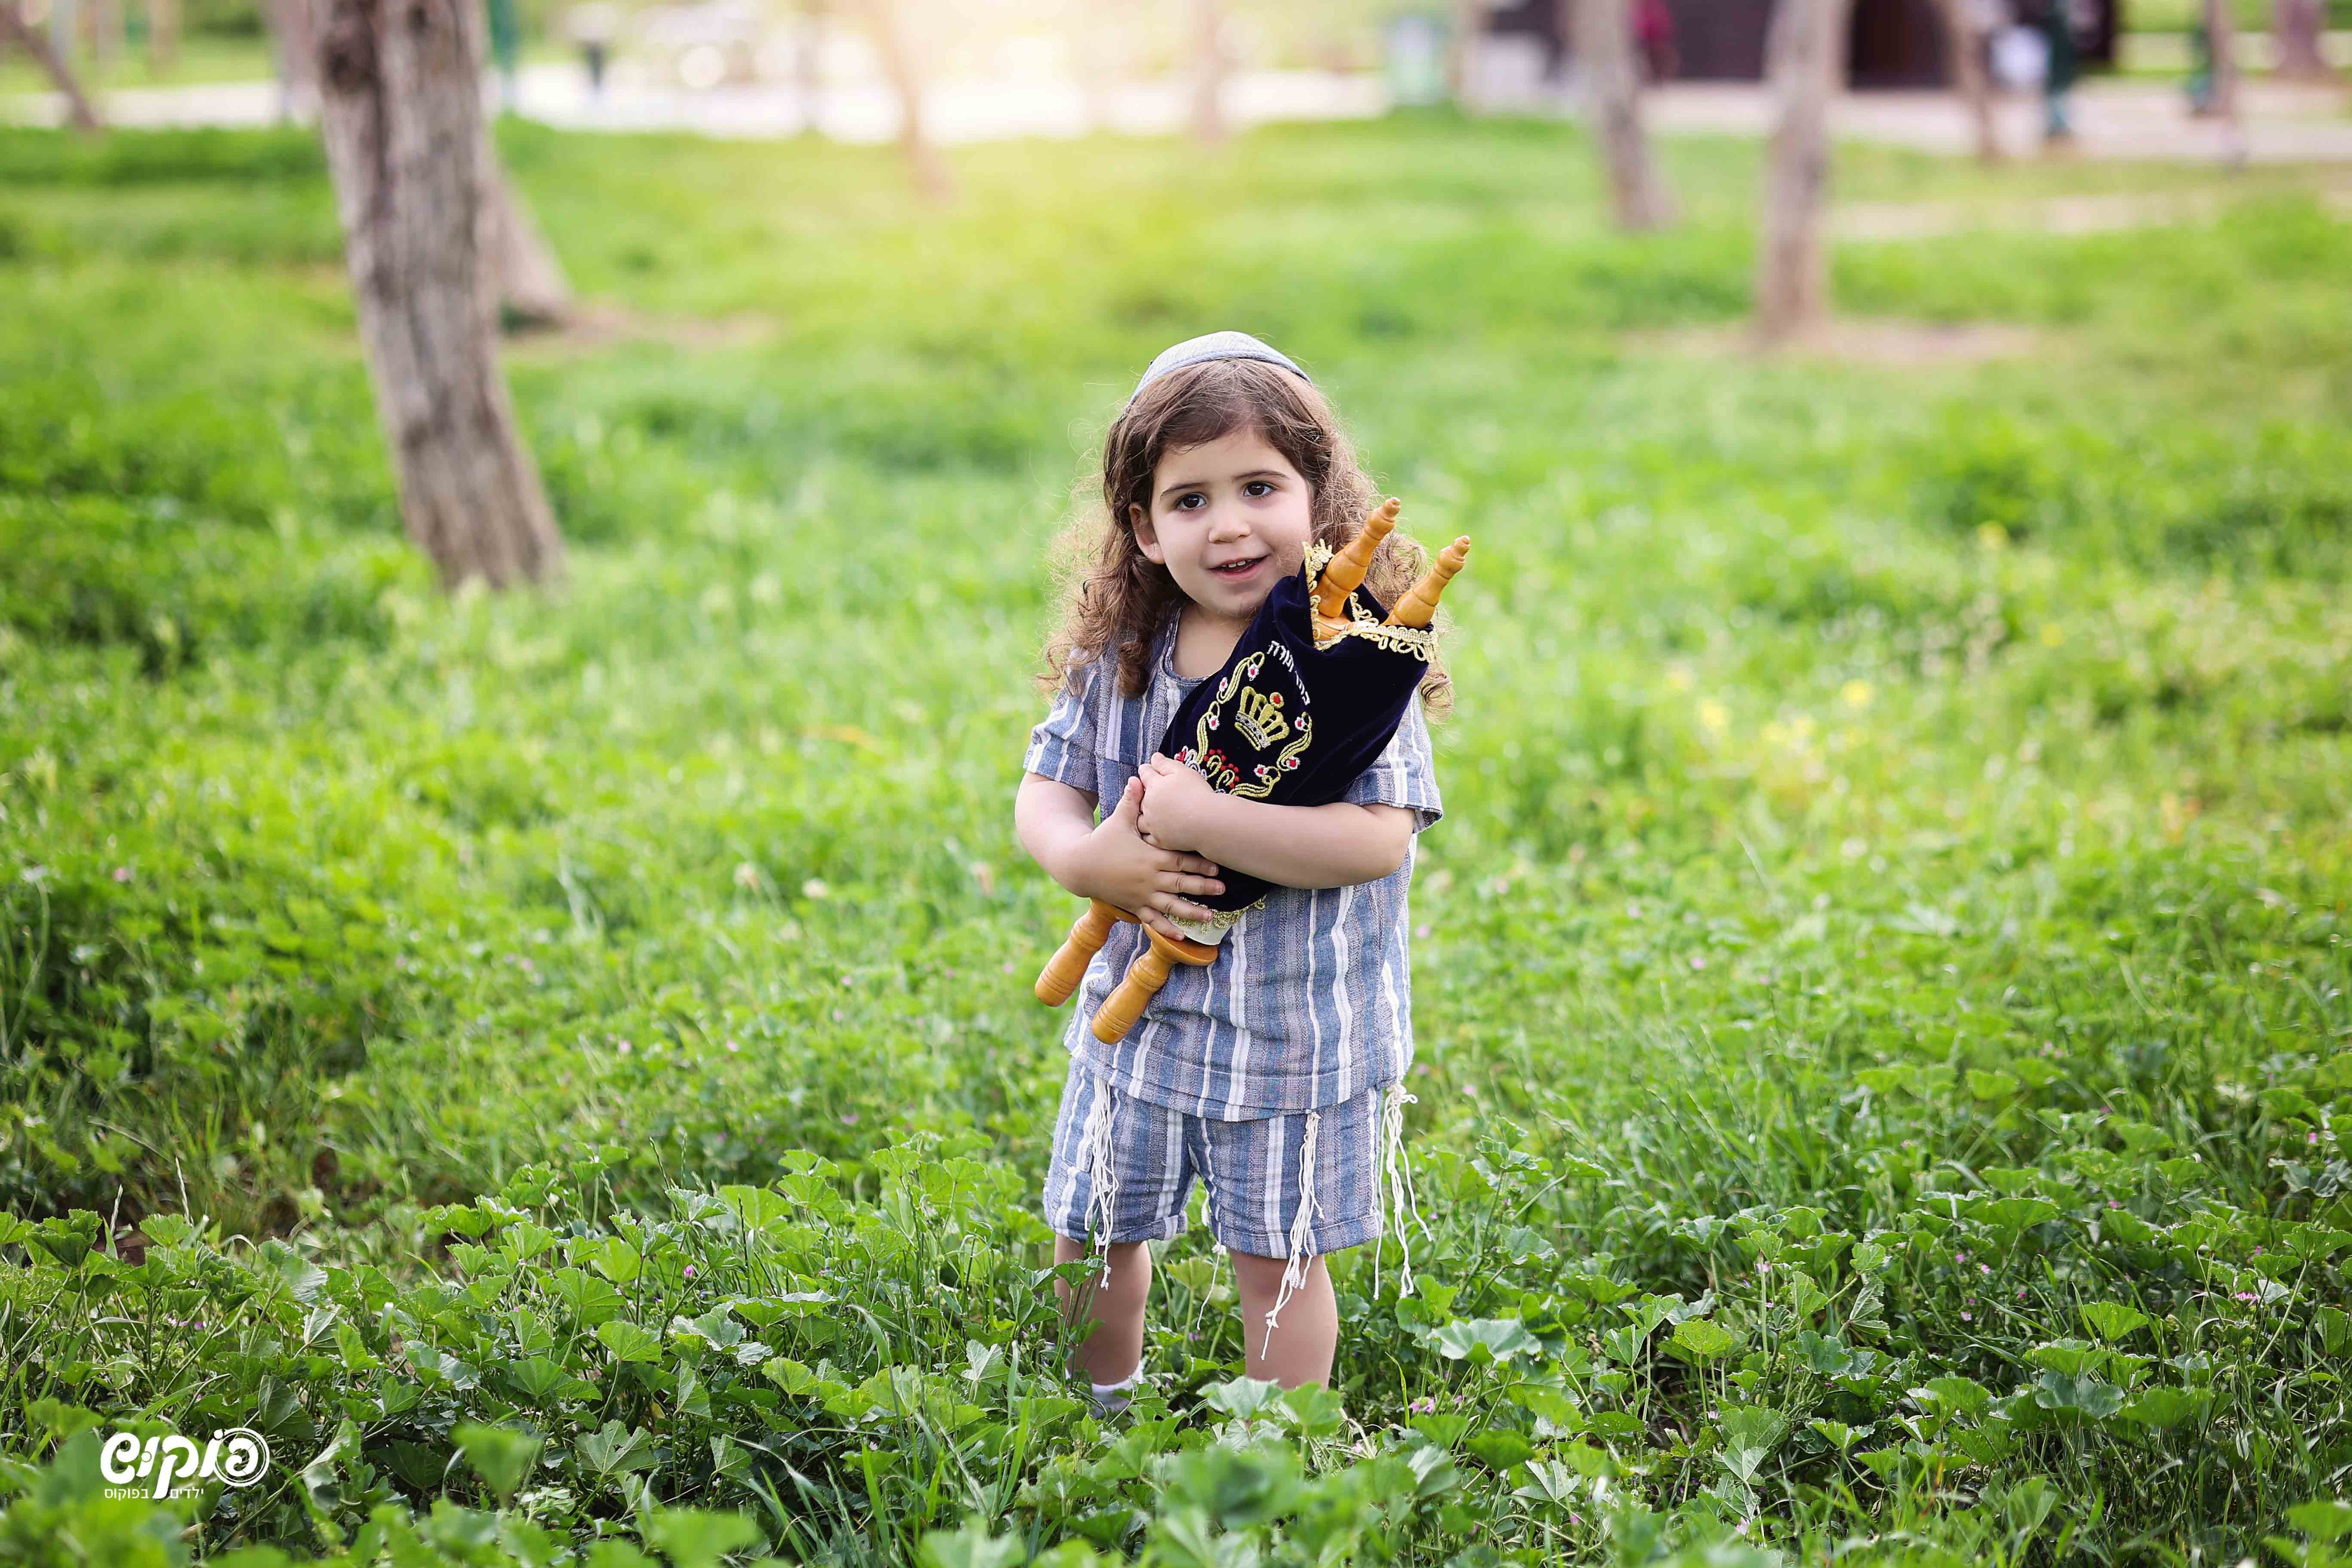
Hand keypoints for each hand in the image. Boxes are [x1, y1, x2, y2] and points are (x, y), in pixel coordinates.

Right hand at [1070, 777, 1224, 940]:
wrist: (1079, 865)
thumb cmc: (1101, 840)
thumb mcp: (1118, 820)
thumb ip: (1132, 801)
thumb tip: (1138, 778)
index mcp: (1150, 856)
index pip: (1180, 860)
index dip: (1200, 863)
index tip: (1218, 865)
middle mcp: (1149, 878)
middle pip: (1181, 883)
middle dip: (1203, 887)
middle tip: (1223, 890)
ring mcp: (1142, 894)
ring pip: (1171, 905)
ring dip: (1191, 912)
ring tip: (1210, 917)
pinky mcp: (1133, 905)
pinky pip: (1152, 919)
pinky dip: (1166, 929)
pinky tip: (1181, 937)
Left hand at [1137, 754, 1221, 852]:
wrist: (1209, 821)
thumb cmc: (1198, 794)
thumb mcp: (1182, 772)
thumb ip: (1165, 764)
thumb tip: (1154, 757)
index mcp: (1153, 786)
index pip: (1144, 773)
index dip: (1147, 770)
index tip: (1150, 770)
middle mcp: (1149, 805)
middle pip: (1139, 797)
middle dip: (1143, 793)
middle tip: (1152, 792)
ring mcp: (1153, 824)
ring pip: (1139, 820)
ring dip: (1142, 815)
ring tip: (1151, 814)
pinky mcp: (1160, 840)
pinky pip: (1148, 837)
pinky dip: (1149, 833)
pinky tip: (1156, 830)